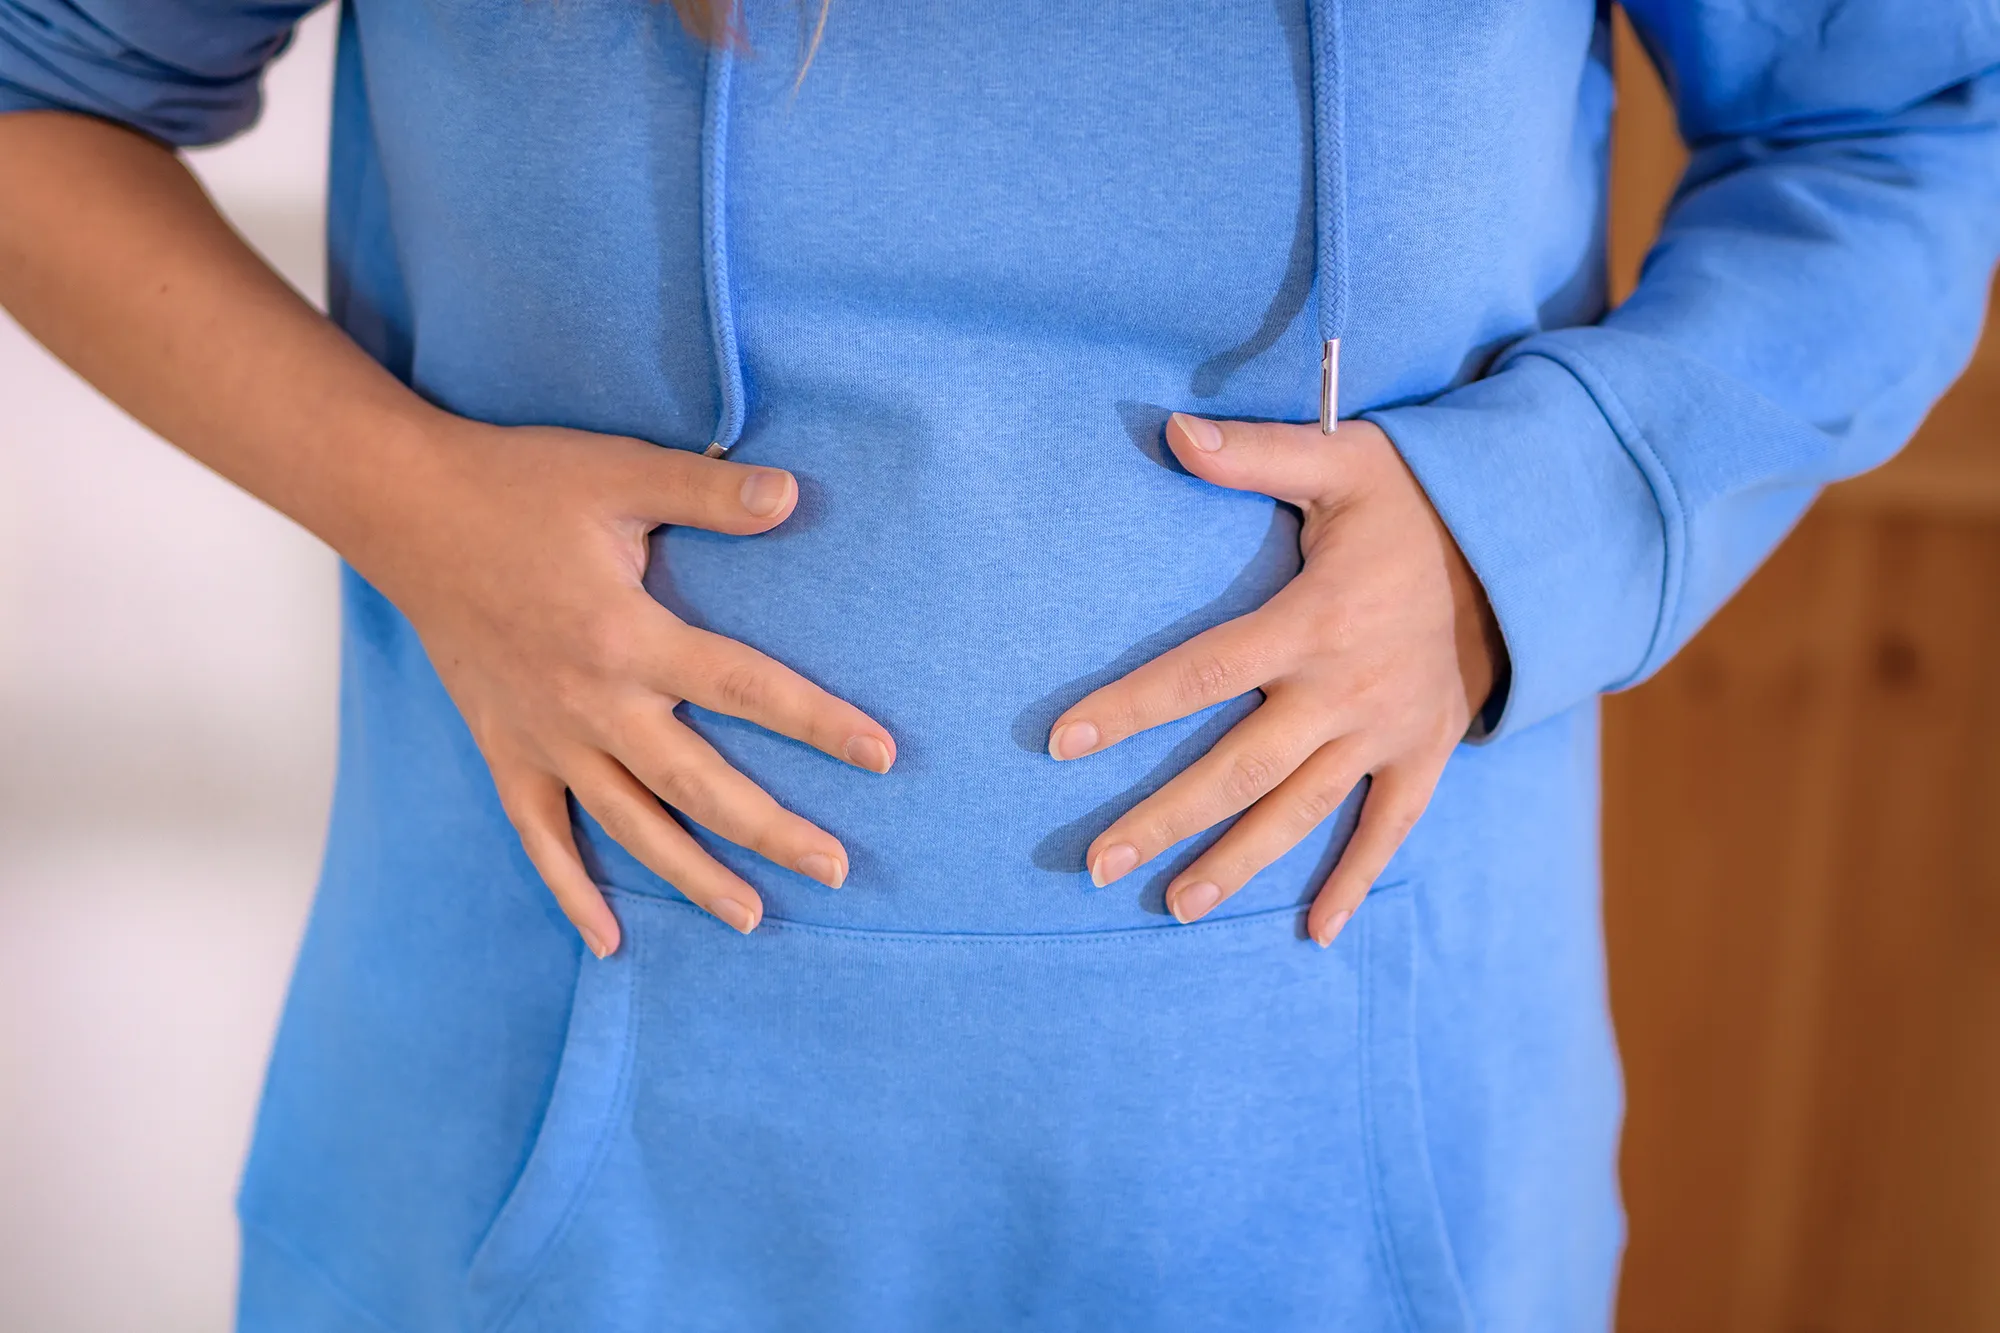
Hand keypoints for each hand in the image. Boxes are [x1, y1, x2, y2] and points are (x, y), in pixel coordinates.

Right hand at [353, 420, 896, 956]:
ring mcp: (544, 738)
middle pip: (700, 787)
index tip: (882, 757)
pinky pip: (541, 837)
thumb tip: (795, 495)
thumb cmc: (518, 484)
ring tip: (754, 918)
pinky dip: (572, 891)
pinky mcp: (505, 751)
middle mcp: (592, 705)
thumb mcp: (620, 472)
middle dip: (773, 832)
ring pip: (630, 828)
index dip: (820, 724)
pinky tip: (609, 940)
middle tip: (837, 870)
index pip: (749, 690)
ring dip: (693, 878)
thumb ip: (710, 493)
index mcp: (630, 638)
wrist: (404, 509)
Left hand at [1047, 413, 1500, 946]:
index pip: (1199, 673)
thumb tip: (1172, 431)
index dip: (1128, 710)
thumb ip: (1255, 456)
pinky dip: (1356, 879)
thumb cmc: (1413, 499)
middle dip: (1164, 819)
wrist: (1522, 541)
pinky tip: (1317, 931)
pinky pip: (1390, 828)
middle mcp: (1346, 689)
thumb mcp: (1341, 461)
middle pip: (1238, 768)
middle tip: (1097, 864)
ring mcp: (1389, 730)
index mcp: (1312, 622)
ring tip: (1176, 905)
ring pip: (1301, 811)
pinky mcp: (1427, 753)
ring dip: (1238, 862)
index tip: (1061, 745)